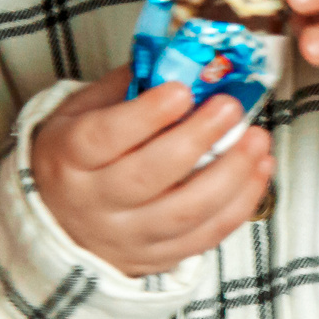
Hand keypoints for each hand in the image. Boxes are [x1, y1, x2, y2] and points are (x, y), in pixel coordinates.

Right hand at [31, 66, 272, 276]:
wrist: (60, 223)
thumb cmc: (77, 157)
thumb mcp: (82, 113)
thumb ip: (127, 86)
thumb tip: (181, 60)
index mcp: (69, 158)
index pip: (103, 138)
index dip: (145, 115)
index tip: (181, 91)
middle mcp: (94, 203)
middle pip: (148, 176)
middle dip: (197, 139)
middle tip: (230, 107)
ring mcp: (127, 236)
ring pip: (183, 212)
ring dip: (230, 175)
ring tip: (256, 139)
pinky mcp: (157, 258)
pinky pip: (204, 237)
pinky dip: (239, 204)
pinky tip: (258, 170)